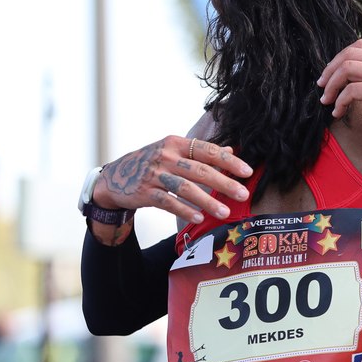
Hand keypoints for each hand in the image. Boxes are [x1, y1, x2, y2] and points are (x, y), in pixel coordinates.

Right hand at [93, 136, 252, 223]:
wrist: (114, 177)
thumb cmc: (152, 163)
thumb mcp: (173, 151)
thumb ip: (200, 152)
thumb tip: (231, 151)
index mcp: (176, 143)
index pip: (207, 150)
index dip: (229, 161)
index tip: (247, 172)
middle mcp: (165, 156)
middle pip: (200, 170)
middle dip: (224, 183)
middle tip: (243, 194)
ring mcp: (154, 174)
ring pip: (185, 188)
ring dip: (207, 201)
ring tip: (225, 212)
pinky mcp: (144, 192)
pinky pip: (167, 202)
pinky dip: (184, 210)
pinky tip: (199, 218)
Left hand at [318, 39, 361, 172]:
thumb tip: (350, 73)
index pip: (361, 44)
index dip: (341, 56)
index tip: (331, 72)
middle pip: (350, 54)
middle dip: (330, 69)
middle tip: (322, 85)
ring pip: (347, 69)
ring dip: (331, 85)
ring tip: (327, 100)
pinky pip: (350, 91)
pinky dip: (339, 101)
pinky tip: (338, 112)